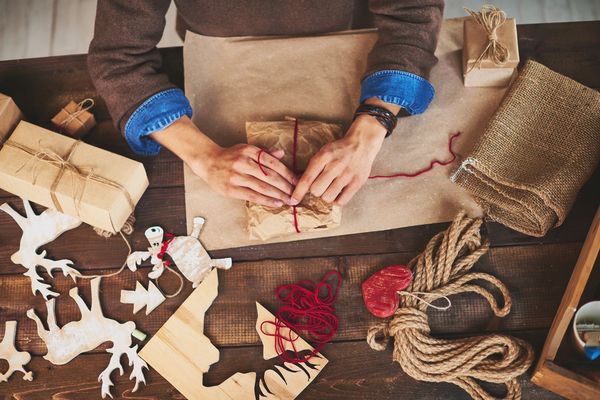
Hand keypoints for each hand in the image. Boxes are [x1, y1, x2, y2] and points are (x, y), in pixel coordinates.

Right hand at [151, 116, 296, 206]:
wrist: (208, 161)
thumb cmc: (231, 156)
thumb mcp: (247, 149)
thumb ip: (264, 153)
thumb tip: (282, 153)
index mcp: (249, 151)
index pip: (273, 163)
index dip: (287, 173)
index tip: (297, 181)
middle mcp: (243, 162)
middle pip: (269, 176)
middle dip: (285, 186)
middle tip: (296, 193)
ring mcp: (236, 176)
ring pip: (262, 187)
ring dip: (278, 195)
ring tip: (289, 200)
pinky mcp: (231, 189)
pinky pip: (252, 196)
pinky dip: (266, 200)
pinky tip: (276, 203)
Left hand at [290, 114, 386, 205]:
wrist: (362, 143)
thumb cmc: (339, 149)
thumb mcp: (323, 152)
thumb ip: (312, 167)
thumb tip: (298, 185)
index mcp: (324, 156)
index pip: (307, 179)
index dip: (298, 192)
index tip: (293, 201)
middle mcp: (335, 165)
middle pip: (316, 190)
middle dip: (315, 190)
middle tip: (320, 185)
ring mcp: (347, 175)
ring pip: (328, 197)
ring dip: (326, 195)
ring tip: (329, 188)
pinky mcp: (357, 182)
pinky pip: (341, 201)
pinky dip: (336, 201)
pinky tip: (337, 193)